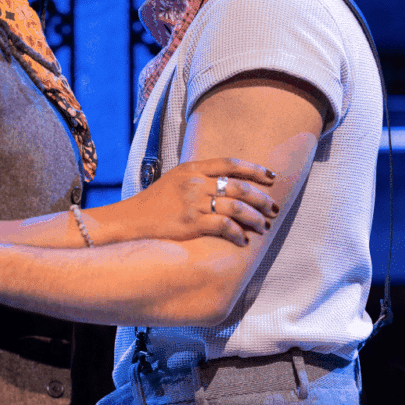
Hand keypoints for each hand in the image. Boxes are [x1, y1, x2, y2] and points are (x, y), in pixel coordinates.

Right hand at [118, 158, 279, 246]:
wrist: (131, 220)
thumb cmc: (154, 203)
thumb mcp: (175, 180)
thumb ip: (198, 177)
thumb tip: (227, 183)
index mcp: (191, 169)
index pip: (230, 163)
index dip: (254, 170)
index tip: (271, 178)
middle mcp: (194, 183)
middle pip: (238, 186)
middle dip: (261, 198)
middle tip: (273, 208)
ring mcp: (193, 202)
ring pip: (236, 207)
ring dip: (255, 218)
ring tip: (264, 227)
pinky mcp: (191, 223)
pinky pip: (224, 226)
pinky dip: (238, 234)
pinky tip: (243, 240)